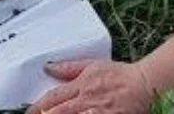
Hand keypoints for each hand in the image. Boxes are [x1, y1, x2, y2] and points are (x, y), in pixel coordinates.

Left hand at [25, 59, 156, 113]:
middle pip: (60, 111)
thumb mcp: (92, 65)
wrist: (144, 83)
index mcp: (81, 85)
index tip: (29, 111)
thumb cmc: (119, 74)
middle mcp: (86, 100)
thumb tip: (49, 67)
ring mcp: (97, 112)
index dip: (38, 105)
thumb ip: (70, 67)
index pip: (54, 97)